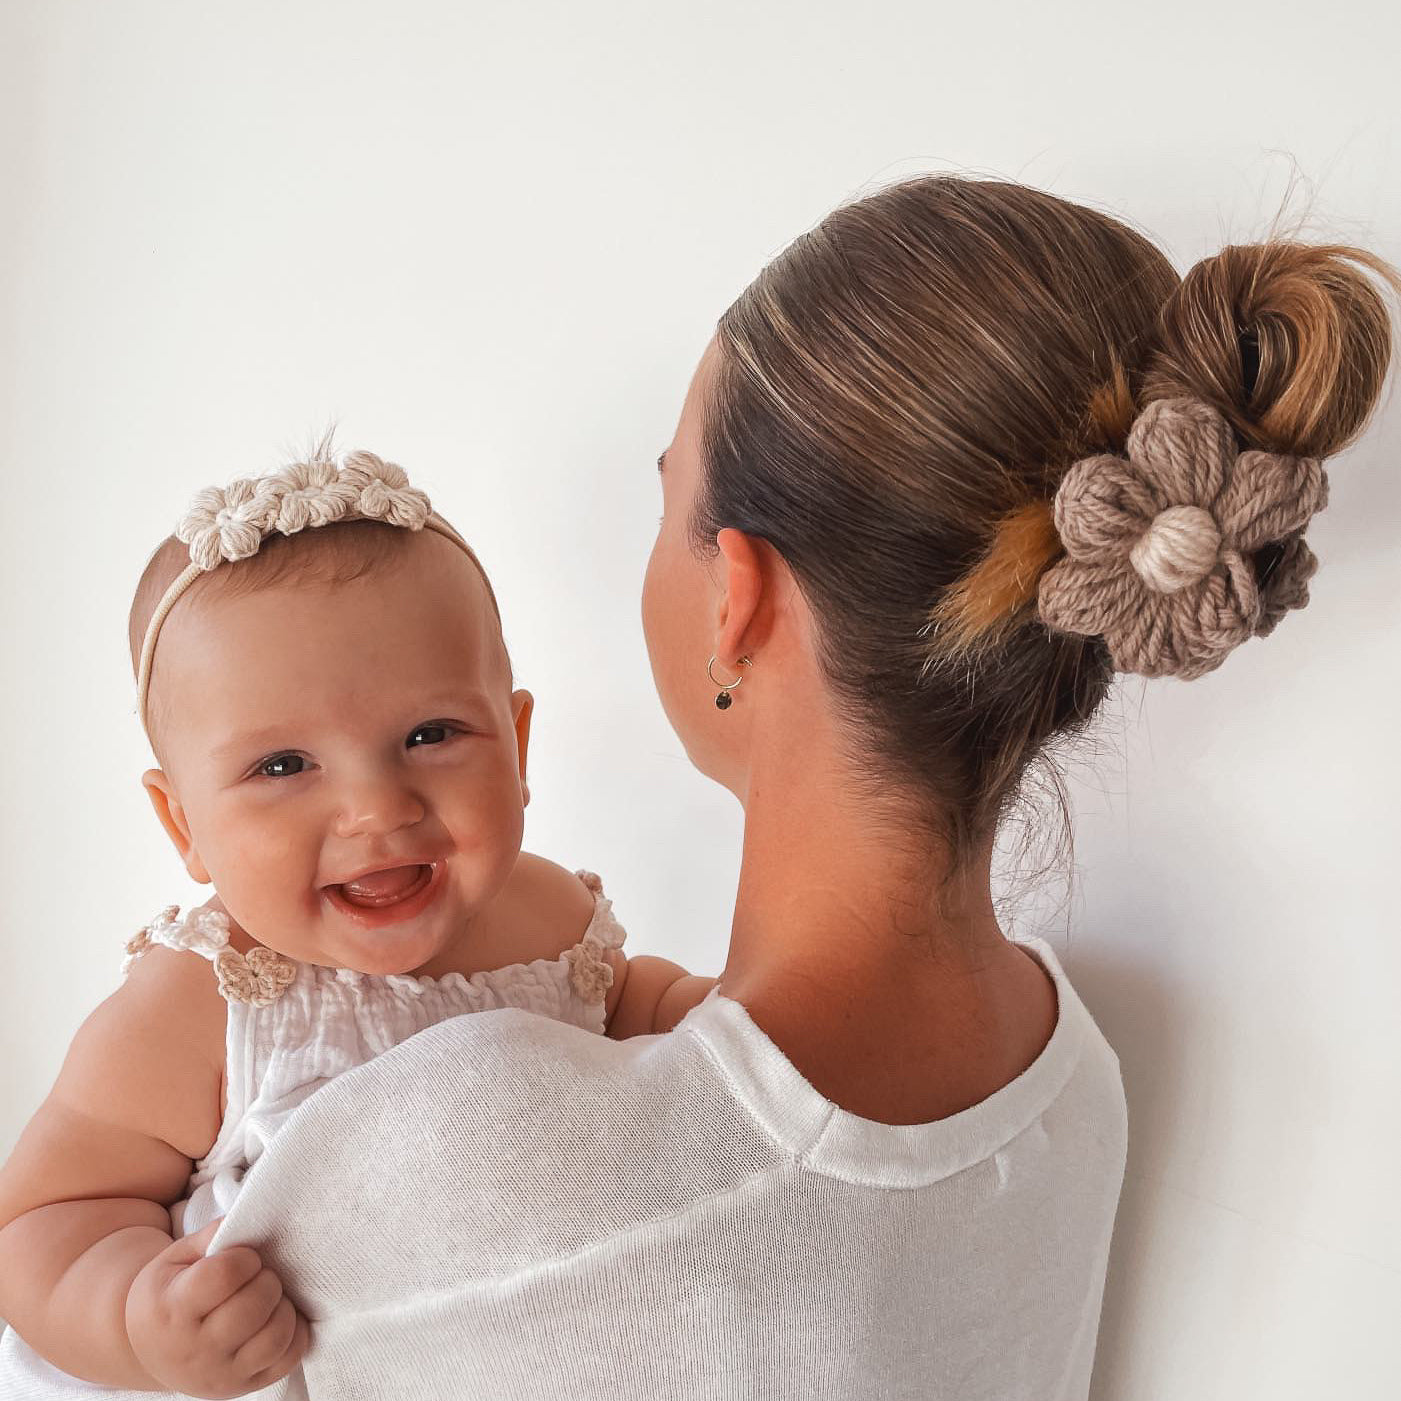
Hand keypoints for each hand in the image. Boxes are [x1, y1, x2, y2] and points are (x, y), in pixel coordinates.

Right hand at [125, 1219, 310, 1398]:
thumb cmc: (169, 1292)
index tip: (244, 1258)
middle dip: (267, 1279)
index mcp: (173, 1310)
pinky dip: (295, 1334)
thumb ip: (212, 1235)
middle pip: (254, 1306)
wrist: (148, 1348)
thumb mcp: (176, 1257)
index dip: (244, 1259)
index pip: (224, 1276)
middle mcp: (195, 1349)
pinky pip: (288, 1360)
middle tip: (259, 1275)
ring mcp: (220, 1375)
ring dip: (283, 1307)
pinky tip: (278, 1318)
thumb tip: (252, 1217)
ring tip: (269, 1298)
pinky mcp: (243, 1387)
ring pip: (276, 1336)